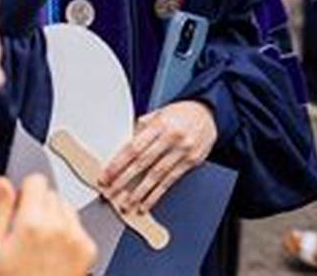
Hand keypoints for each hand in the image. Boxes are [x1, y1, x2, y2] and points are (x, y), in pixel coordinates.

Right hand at [0, 175, 95, 275]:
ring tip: (39, 244)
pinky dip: (67, 234)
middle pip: (51, 194)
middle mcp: (59, 226)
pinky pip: (78, 226)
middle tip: (25, 231)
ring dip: (54, 218)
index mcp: (31, 224)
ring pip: (66, 208)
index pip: (36, 181)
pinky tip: (53, 254)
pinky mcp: (89, 247)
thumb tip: (2, 183)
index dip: (24, 192)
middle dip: (37, 206)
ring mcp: (77, 236)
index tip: (18, 205)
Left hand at [98, 100, 217, 213]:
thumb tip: (124, 141)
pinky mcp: (191, 162)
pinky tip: (146, 203)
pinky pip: (171, 181)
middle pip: (143, 162)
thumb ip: (143, 126)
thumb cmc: (182, 113)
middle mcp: (172, 137)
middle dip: (124, 180)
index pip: (134, 147)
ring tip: (127, 204)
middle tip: (111, 192)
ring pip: (157, 175)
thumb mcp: (161, 113)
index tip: (106, 176)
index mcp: (160, 124)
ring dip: (139, 192)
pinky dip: (157, 194)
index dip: (118, 163)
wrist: (210, 113)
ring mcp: (183, 150)